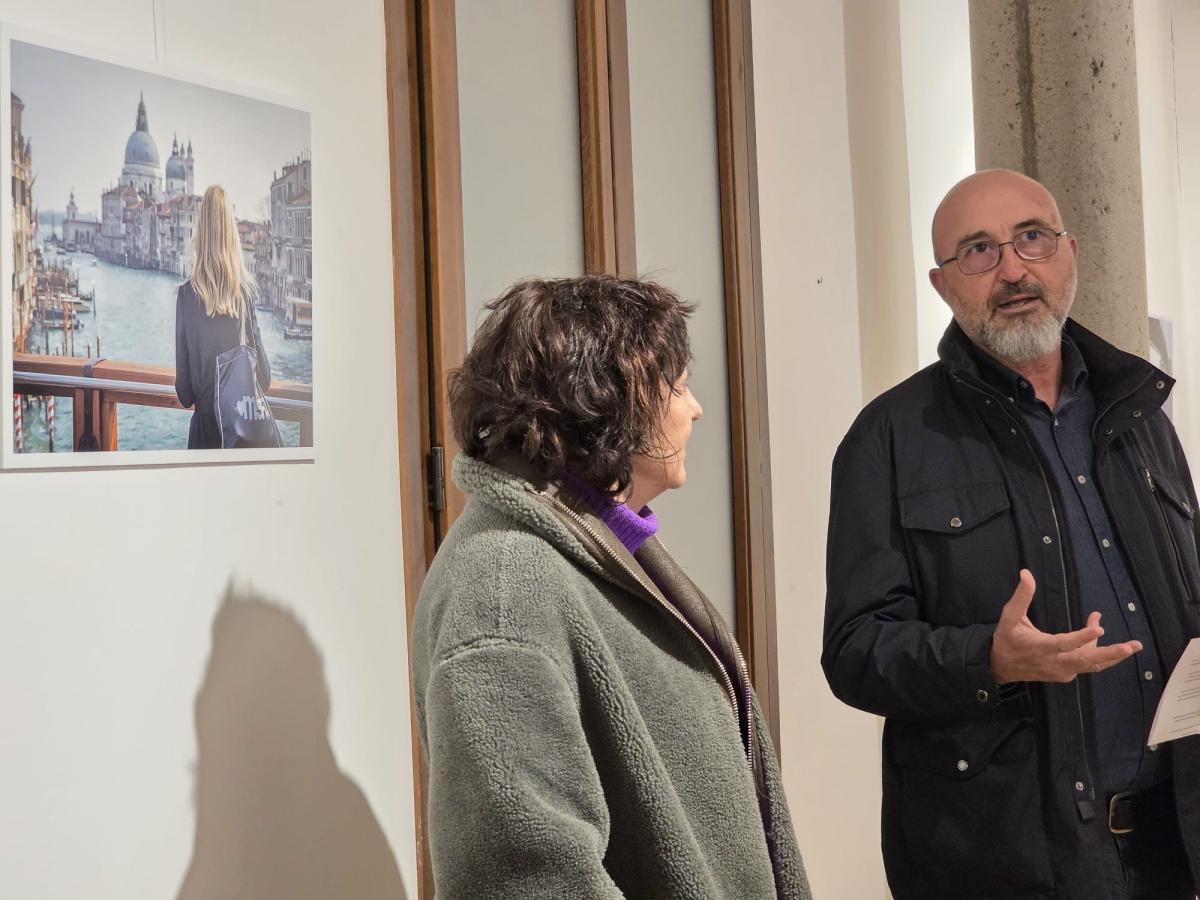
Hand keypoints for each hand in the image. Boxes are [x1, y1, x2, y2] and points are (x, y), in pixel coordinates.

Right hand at [990, 569, 1141, 683]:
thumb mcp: (1010, 617)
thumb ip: (1021, 596)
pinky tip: (1099, 636)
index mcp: (1040, 647)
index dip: (1081, 638)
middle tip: (1130, 647)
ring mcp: (1062, 671)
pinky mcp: (1066, 675)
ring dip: (1113, 656)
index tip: (1098, 628)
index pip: (1064, 644)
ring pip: (1091, 665)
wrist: (1000, 667)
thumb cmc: (1007, 639)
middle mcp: (1054, 663)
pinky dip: (1098, 652)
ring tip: (1133, 646)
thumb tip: (1026, 573)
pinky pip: (1086, 664)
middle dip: (1110, 654)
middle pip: (1086, 661)